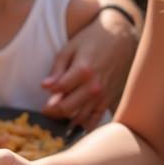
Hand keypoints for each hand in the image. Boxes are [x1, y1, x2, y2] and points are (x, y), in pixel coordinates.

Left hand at [42, 10, 137, 129]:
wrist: (120, 38)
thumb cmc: (91, 41)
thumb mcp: (69, 49)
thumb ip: (57, 70)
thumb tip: (45, 87)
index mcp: (82, 71)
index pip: (58, 93)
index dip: (47, 100)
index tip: (43, 104)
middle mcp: (94, 86)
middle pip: (68, 109)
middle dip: (53, 113)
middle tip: (47, 112)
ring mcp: (103, 95)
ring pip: (81, 117)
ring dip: (67, 121)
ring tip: (59, 117)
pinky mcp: (109, 99)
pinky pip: (96, 119)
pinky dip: (85, 126)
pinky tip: (76, 125)